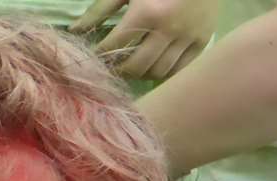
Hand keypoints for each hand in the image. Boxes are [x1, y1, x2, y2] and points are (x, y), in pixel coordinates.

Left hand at [71, 0, 220, 79]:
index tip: (91, 59)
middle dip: (118, 70)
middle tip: (111, 67)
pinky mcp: (203, 40)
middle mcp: (168, 29)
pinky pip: (180, 69)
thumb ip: (100, 10)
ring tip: (130, 67)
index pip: (113, 46)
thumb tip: (73, 31)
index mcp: (146, 13)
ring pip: (158, 72)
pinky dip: (164, 73)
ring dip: (140, 74)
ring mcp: (188, 36)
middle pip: (135, 67)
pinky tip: (153, 66)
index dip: (98, 56)